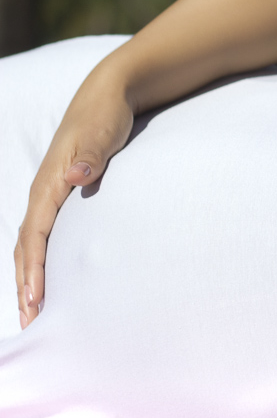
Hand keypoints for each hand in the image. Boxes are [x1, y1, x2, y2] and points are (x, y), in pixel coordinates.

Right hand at [15, 70, 133, 328]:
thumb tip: (77, 173)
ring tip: (34, 312)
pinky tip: (51, 279)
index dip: (32, 268)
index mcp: (49, 184)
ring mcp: (53, 195)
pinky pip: (46, 236)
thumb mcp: (100, 131)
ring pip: (33, 245)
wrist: (109, 95)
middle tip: (30, 322)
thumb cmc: (105, 116)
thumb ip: (90, 153)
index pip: (34, 234)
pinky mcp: (65, 196)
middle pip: (26, 248)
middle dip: (26, 285)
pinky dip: (42, 261)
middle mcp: (45, 193)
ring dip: (31, 278)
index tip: (34, 299)